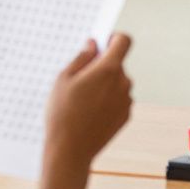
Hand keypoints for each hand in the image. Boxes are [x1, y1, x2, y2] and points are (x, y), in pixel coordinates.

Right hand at [44, 33, 133, 168]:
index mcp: (109, 70)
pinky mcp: (126, 115)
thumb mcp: (64, 79)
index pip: (124, 41)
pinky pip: (118, 99)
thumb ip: (82, 57)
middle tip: (80, 78)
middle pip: (118, 64)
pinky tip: (90, 111)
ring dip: (105, 84)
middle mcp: (123, 83)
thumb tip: (93, 45)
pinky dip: (108, 100)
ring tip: (82, 99)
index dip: (113, 38)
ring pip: (118, 82)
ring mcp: (127, 100)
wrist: (70, 150)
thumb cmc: (63, 113)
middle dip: (102, 65)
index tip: (102, 43)